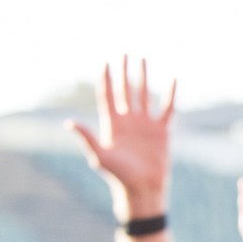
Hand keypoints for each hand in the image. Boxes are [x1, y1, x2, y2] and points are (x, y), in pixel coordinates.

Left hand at [69, 57, 175, 216]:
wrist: (143, 189)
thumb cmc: (119, 176)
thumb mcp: (100, 156)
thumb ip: (87, 137)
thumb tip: (69, 122)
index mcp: (112, 125)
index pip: (108, 96)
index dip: (106, 79)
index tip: (105, 62)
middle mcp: (128, 121)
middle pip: (125, 90)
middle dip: (124, 72)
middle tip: (124, 53)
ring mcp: (145, 125)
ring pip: (145, 95)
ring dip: (144, 77)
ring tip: (143, 59)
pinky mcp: (161, 131)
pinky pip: (167, 109)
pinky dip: (170, 95)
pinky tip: (173, 80)